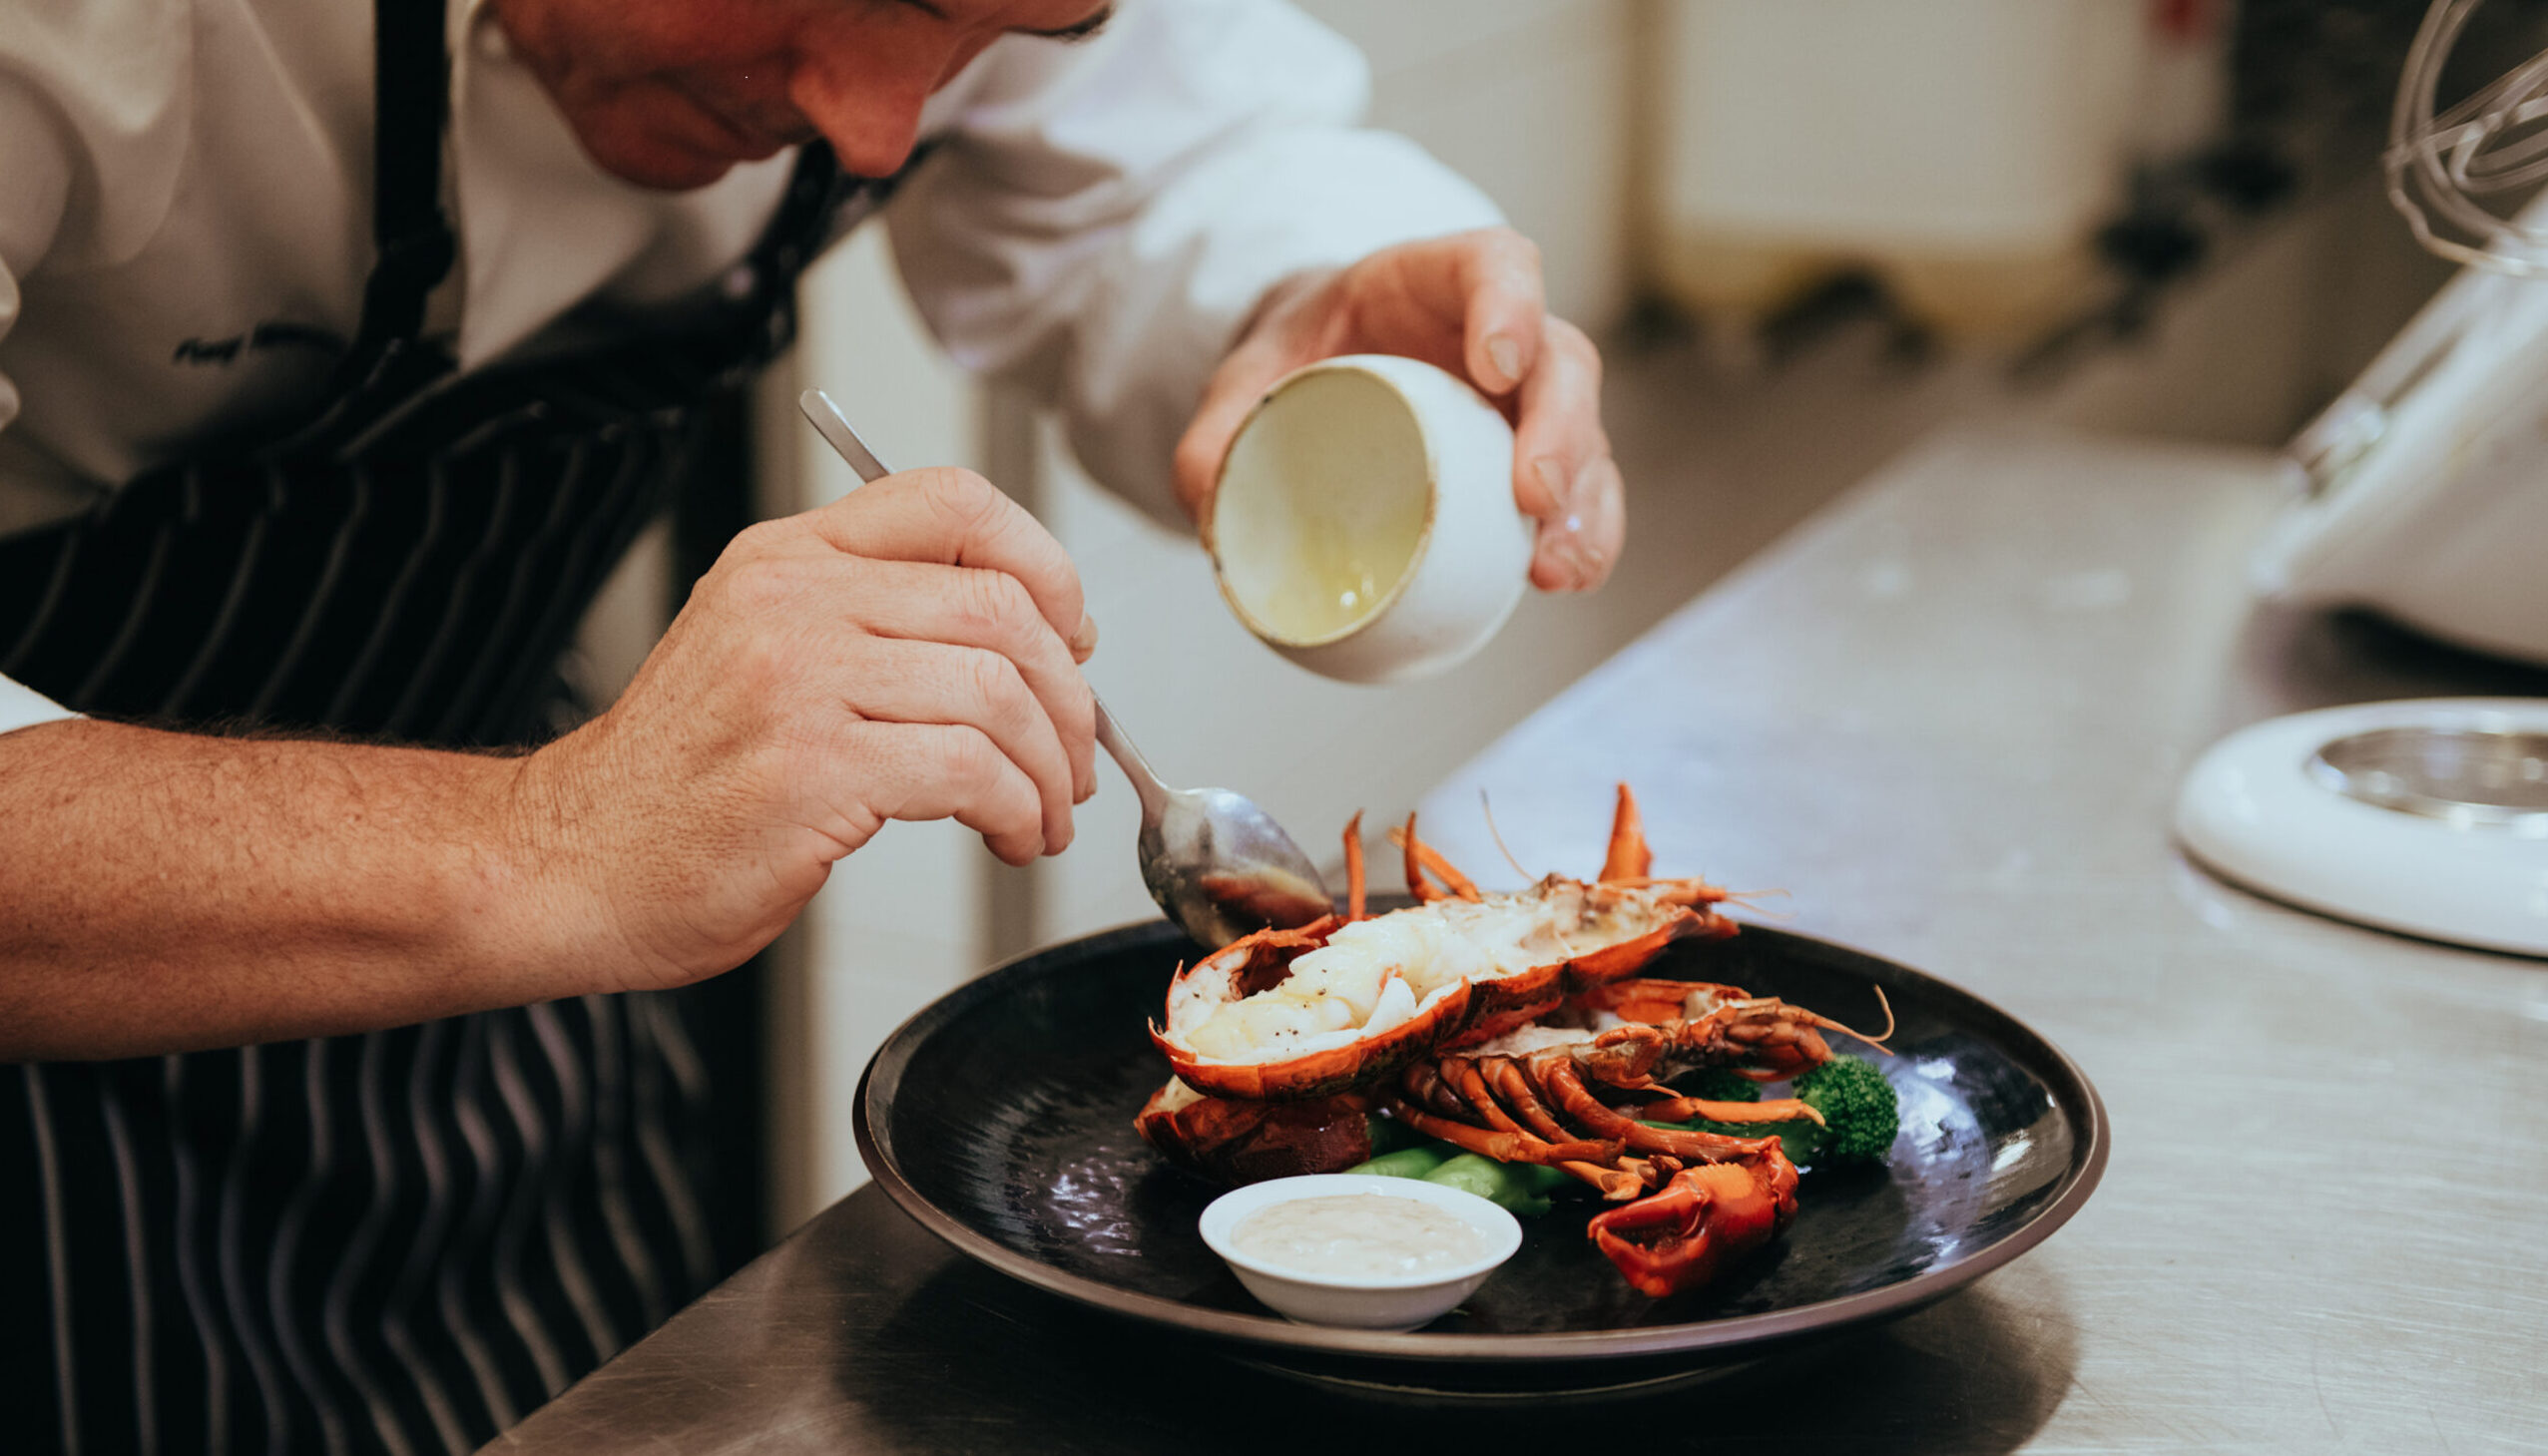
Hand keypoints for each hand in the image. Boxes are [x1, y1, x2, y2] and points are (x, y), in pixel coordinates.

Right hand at [515, 468, 1097, 988]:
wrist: (575, 865)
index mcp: (788, 558)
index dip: (1044, 565)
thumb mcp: (766, 655)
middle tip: (1075, 757)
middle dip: (1069, 695)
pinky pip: (969, 769)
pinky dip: (1017, 810)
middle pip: (1001, 607)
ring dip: (1050, 768)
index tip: (1069, 636)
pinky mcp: (809, 768)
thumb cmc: (682, 783)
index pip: (954, 501)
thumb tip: (1031, 640)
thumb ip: (875, 623)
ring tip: (1044, 814)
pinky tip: (1009, 837)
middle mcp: (792, 601)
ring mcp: (797, 680)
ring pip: (998, 690)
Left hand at [1173, 227, 1623, 591]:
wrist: (1317, 379)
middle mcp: (1502, 335)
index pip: (1494, 266)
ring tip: (1557, 567)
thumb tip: (1213, 511)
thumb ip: (1217, 435)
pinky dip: (1583, 536)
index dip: (1510, 306)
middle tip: (1534, 496)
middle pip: (1561, 361)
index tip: (1496, 365)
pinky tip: (1564, 579)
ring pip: (1587, 436)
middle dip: (1561, 428)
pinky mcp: (1534, 461)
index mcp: (1433, 281)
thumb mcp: (1246, 380)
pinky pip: (1581, 494)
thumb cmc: (1298, 362)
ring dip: (1587, 502)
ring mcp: (1527, 402)